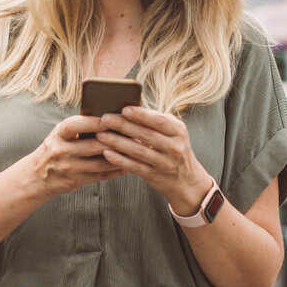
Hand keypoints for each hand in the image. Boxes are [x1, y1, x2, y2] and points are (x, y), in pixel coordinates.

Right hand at [28, 115, 125, 195]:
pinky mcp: (76, 181)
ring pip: (100, 163)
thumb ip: (80, 127)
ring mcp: (69, 168)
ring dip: (120, 156)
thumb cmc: (55, 148)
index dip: (96, 121)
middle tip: (134, 134)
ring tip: (134, 150)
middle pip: (93, 145)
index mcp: (58, 134)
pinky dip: (115, 170)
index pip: (77, 125)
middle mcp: (62, 151)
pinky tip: (127, 165)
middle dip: (115, 140)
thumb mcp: (60, 134)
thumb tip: (109, 117)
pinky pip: (101, 176)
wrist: (37, 176)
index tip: (114, 117)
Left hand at [96, 106, 210, 213]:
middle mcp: (174, 147)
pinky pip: (134, 166)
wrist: (185, 179)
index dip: (141, 115)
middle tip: (105, 119)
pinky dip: (119, 160)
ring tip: (101, 135)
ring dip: (117, 142)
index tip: (124, 109)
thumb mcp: (173, 132)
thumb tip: (130, 108)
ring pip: (138, 151)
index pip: (159, 121)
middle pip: (146, 135)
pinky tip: (107, 153)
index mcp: (178, 132)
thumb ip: (156, 121)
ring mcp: (164, 163)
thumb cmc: (173, 148)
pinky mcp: (154, 175)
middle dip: (123, 126)